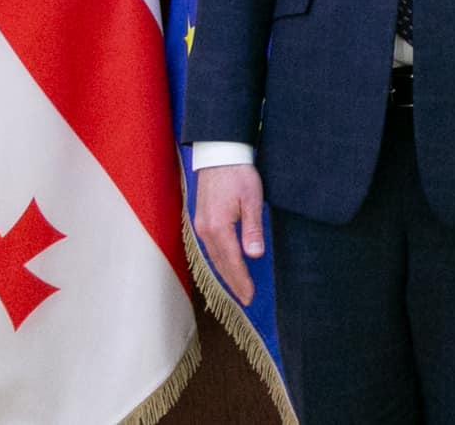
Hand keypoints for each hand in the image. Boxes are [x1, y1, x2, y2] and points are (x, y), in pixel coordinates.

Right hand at [193, 163, 266, 305]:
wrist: (219, 154)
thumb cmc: (238, 174)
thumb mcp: (252, 199)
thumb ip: (252, 229)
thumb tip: (254, 256)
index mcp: (218, 227)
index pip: (232, 262)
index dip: (242, 281)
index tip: (250, 297)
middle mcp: (205, 230)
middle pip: (220, 264)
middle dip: (233, 283)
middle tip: (246, 300)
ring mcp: (200, 225)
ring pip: (213, 257)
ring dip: (226, 274)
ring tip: (238, 288)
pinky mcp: (200, 220)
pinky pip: (210, 247)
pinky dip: (219, 260)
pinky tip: (226, 265)